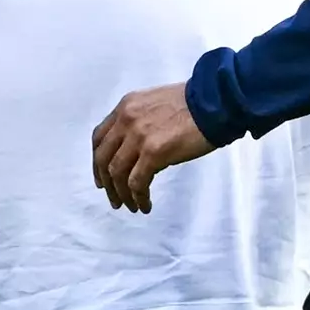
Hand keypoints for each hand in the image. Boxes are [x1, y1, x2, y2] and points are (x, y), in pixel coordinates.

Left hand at [92, 84, 212, 212]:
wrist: (212, 103)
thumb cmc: (190, 104)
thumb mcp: (153, 104)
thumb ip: (137, 121)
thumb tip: (133, 150)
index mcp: (126, 106)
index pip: (99, 137)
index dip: (97, 161)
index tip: (102, 178)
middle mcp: (126, 119)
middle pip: (103, 158)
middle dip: (106, 183)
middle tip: (114, 198)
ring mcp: (138, 136)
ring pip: (117, 173)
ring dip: (122, 194)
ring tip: (131, 206)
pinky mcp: (153, 152)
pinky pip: (137, 183)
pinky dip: (138, 197)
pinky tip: (145, 204)